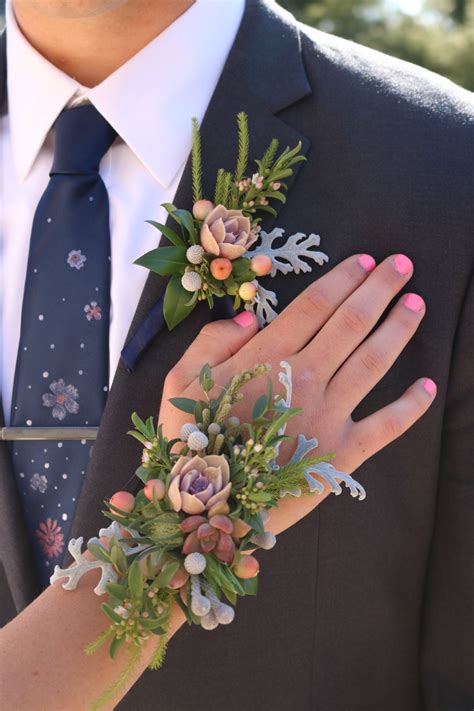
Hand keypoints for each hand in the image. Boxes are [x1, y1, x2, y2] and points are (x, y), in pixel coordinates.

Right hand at [159, 254, 435, 534]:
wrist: (209, 509)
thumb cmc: (193, 443)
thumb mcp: (182, 381)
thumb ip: (212, 340)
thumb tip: (252, 317)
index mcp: (265, 359)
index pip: (315, 305)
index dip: (343, 278)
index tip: (364, 260)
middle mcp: (304, 380)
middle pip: (351, 323)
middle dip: (380, 288)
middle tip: (403, 264)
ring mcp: (328, 416)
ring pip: (373, 362)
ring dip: (399, 329)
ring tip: (417, 303)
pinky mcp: (344, 454)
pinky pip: (387, 426)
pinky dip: (411, 406)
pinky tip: (428, 385)